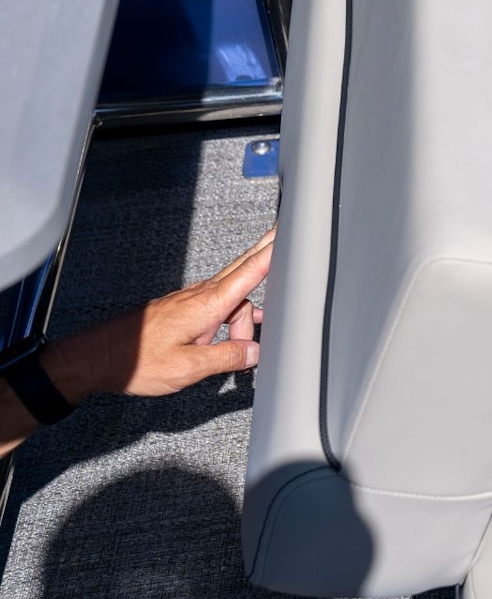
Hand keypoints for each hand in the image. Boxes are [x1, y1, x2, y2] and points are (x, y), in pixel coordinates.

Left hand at [42, 228, 273, 402]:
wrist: (96, 357)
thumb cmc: (136, 360)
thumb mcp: (188, 368)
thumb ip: (226, 358)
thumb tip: (255, 353)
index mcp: (207, 305)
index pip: (250, 271)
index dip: (273, 250)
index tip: (289, 231)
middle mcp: (201, 296)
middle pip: (245, 272)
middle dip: (266, 253)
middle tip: (284, 232)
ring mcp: (191, 302)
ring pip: (233, 299)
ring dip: (244, 318)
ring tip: (244, 348)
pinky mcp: (184, 311)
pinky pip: (218, 308)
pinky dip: (230, 318)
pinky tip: (231, 338)